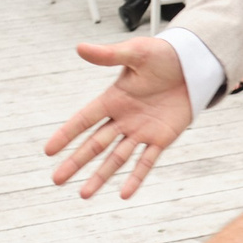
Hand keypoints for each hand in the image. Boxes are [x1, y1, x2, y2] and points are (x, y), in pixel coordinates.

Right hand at [47, 36, 194, 197]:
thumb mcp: (135, 53)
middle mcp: (123, 118)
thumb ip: (109, 55)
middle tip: (56, 180)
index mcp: (113, 98)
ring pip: (116, 158)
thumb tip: (80, 47)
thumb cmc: (163, 55)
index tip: (49, 151)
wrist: (193, 65)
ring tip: (83, 195)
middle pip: (95, 144)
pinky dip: (136, 178)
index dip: (66, 134)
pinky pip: (146, 161)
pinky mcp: (161, 138)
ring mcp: (141, 130)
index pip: (84, 120)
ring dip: (100, 176)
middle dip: (76, 162)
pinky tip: (124, 194)